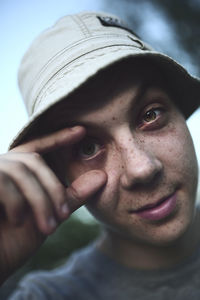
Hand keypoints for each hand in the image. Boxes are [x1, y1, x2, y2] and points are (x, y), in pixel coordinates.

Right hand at [0, 126, 106, 283]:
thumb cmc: (15, 240)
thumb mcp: (49, 216)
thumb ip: (71, 196)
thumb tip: (101, 176)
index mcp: (17, 172)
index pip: (39, 147)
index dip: (58, 138)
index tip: (81, 131)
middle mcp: (1, 167)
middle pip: (33, 162)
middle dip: (53, 188)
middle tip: (64, 216)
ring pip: (21, 172)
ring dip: (39, 201)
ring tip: (48, 227)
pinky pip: (3, 184)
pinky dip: (16, 204)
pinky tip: (18, 222)